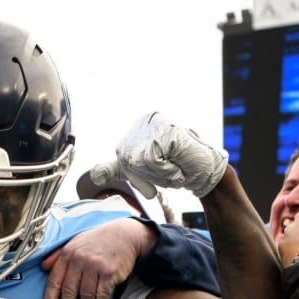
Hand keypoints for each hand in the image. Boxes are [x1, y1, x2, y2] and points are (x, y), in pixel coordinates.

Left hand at [41, 218, 154, 298]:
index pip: (55, 279)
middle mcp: (80, 259)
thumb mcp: (75, 242)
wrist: (124, 234)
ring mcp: (95, 265)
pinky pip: (102, 293)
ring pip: (86, 294)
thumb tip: (43, 266)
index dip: (50, 298)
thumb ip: (58, 255)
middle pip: (69, 290)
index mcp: (68, 253)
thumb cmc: (97, 241)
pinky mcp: (109, 272)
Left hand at [91, 112, 228, 199]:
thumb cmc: (176, 169)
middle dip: (149, 175)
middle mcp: (146, 120)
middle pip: (128, 160)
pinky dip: (167, 170)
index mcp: (138, 127)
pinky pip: (153, 160)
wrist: (205, 173)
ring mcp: (157, 123)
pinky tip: (179, 165)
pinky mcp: (167, 130)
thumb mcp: (141, 170)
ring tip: (175, 168)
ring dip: (159, 174)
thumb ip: (117, 169)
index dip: (138, 175)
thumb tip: (93, 175)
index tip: (156, 177)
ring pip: (139, 161)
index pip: (123, 158)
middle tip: (169, 171)